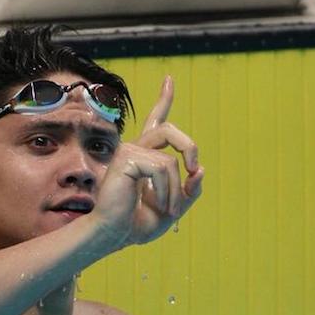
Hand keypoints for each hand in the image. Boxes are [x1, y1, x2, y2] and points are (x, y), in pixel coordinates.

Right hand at [91, 76, 203, 247]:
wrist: (114, 234)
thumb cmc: (136, 224)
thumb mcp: (173, 208)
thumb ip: (188, 191)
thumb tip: (200, 171)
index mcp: (143, 156)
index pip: (155, 122)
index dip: (164, 100)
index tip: (170, 80)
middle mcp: (134, 149)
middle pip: (170, 130)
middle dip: (190, 148)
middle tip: (194, 170)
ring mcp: (128, 151)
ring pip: (170, 159)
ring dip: (176, 189)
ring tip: (169, 210)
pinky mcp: (126, 158)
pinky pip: (163, 168)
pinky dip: (167, 191)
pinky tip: (159, 205)